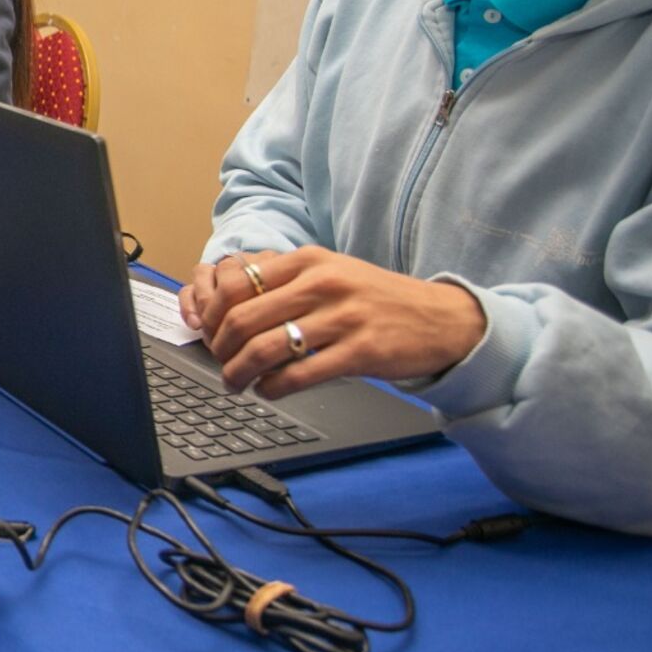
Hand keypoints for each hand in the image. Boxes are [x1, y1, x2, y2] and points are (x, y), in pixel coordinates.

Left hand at [186, 247, 487, 397]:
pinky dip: (273, 387)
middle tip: (220, 363)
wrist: (442, 318)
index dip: (214, 314)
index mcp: (309, 260)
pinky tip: (269, 390)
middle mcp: (323, 284)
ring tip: (236, 383)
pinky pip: (299, 374)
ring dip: (240, 372)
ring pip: (267, 348)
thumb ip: (286, 282)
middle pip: (245, 318)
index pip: (238, 283)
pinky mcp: (360, 351)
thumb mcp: (332, 272)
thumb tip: (230, 306)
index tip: (209, 333)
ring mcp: (343, 317)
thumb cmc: (377, 299)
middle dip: (221, 348)